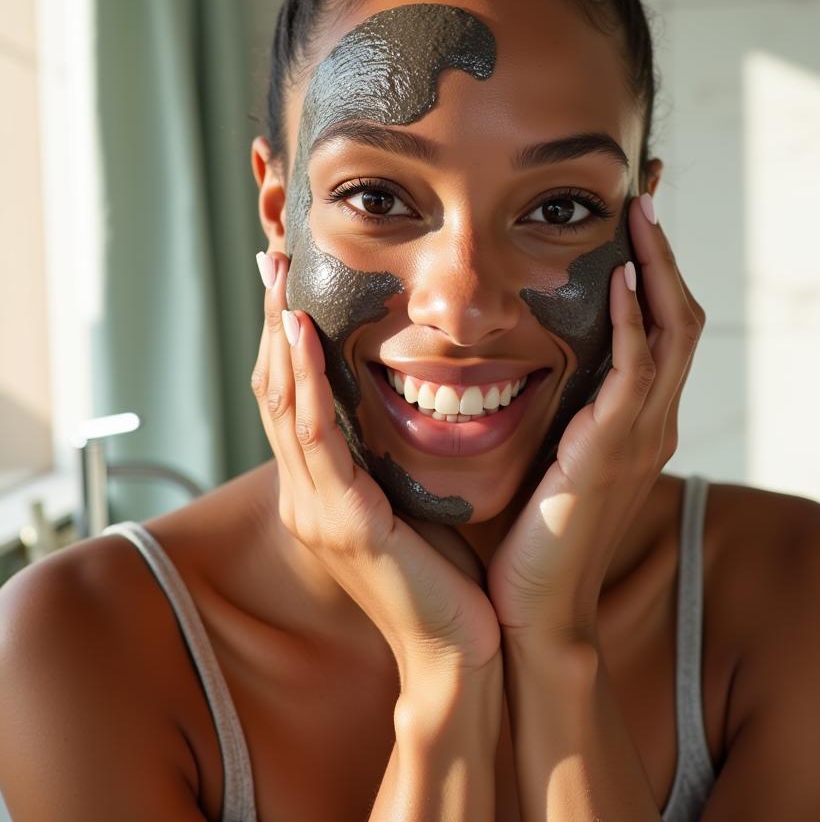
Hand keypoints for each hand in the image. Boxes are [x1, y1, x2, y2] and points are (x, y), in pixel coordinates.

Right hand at [251, 250, 500, 677]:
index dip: (286, 339)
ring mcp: (317, 510)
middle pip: (276, 391)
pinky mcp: (342, 523)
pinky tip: (300, 336)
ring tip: (279, 278)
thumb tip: (412, 396)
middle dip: (274, 321)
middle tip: (272, 259)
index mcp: (324, 490)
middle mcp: (307, 496)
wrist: (458, 650)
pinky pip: (316, 440)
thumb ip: (393, 454)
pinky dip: (304, 382)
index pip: (294, 400)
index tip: (289, 283)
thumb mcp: (410, 499)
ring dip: (281, 336)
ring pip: (285, 405)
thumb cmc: (445, 574)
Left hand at [486, 195, 704, 641]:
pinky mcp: (613, 454)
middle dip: (663, 252)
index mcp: (635, 419)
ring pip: (671, 333)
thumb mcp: (546, 452)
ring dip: (656, 269)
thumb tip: (509, 351)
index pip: (660, 325)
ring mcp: (640, 437)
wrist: (534, 609)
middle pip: (680, 315)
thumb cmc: (531, 534)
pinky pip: (635, 375)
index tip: (633, 214)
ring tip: (639, 214)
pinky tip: (616, 281)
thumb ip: (548, 404)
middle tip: (647, 192)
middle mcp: (651, 421)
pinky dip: (633, 324)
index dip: (653, 268)